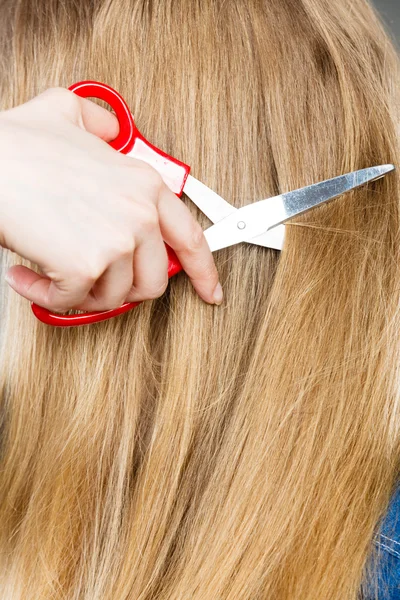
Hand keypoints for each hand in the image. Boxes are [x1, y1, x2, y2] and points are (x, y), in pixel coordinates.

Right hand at [0, 88, 222, 312]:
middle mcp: (139, 214)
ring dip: (80, 293)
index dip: (204, 272)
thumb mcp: (64, 112)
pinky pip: (73, 302)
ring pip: (113, 297)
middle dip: (122, 289)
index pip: (191, 239)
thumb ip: (98, 122)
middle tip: (95, 281)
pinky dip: (47, 297)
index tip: (211, 292)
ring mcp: (117, 241)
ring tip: (53, 272)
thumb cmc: (17, 146)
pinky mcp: (86, 265)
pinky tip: (27, 276)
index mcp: (145, 185)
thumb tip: (109, 131)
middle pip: (152, 282)